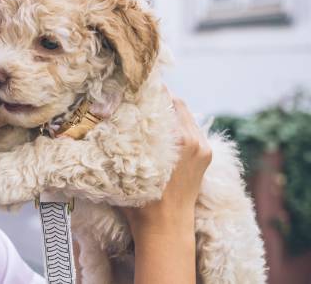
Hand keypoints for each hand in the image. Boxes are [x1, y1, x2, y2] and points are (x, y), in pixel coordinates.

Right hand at [120, 86, 212, 236]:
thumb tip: (104, 114)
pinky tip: (161, 127)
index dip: (149, 89)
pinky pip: (192, 127)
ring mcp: (203, 147)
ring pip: (185, 114)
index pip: (165, 99)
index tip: (134, 83)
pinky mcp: (206, 154)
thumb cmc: (141, 201)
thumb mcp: (128, 165)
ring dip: (168, 109)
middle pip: (177, 103)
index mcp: (178, 140)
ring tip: (148, 109)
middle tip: (138, 94)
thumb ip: (123, 139)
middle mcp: (194, 140)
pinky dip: (177, 122)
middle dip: (158, 97)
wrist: (167, 228)